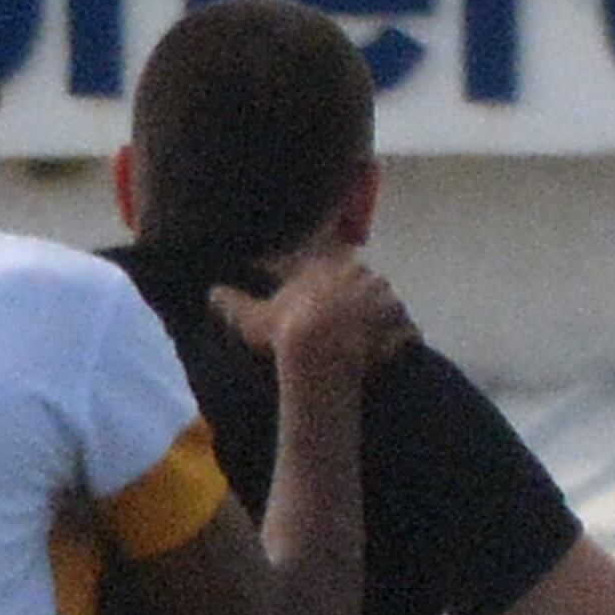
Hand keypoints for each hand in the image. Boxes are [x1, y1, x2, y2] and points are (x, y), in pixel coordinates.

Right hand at [215, 243, 416, 383]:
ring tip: (370, 334)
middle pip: (356, 277)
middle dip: (351, 292)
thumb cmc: (285, 332)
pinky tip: (393, 350)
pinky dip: (400, 338)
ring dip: (378, 313)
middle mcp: (356, 271)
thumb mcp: (253, 317)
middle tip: (343, 314)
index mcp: (323, 264)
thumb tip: (210, 292)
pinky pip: (404, 328)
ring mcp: (382, 295)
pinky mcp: (400, 321)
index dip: (316, 274)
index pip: (320, 258)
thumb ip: (232, 302)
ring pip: (382, 299)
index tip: (313, 290)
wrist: (323, 356)